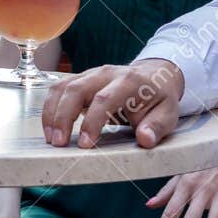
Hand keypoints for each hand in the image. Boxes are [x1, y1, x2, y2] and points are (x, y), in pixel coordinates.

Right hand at [40, 59, 185, 148]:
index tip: (85, 144)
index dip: (92, 121)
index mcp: (129, 81)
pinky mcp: (80, 79)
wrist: (154, 76)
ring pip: (62, 87)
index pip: (104, 99)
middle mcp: (106, 73)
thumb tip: (145, 139)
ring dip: (52, 113)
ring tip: (51, 139)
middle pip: (76, 89)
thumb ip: (157, 127)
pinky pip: (59, 88)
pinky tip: (50, 127)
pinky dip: (50, 107)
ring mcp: (90, 74)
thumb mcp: (167, 113)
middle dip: (63, 117)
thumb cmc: (158, 98)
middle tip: (59, 143)